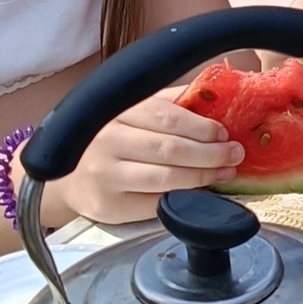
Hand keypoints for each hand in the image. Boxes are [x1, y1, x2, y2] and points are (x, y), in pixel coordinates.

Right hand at [51, 86, 243, 227]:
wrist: (69, 177)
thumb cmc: (111, 141)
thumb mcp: (133, 113)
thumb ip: (170, 103)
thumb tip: (217, 99)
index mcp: (118, 112)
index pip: (167, 117)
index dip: (201, 126)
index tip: (224, 133)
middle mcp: (108, 141)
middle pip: (170, 148)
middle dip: (210, 153)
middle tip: (233, 154)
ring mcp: (107, 175)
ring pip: (165, 177)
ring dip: (202, 176)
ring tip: (224, 172)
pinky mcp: (110, 205)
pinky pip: (155, 203)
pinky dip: (184, 198)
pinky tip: (200, 193)